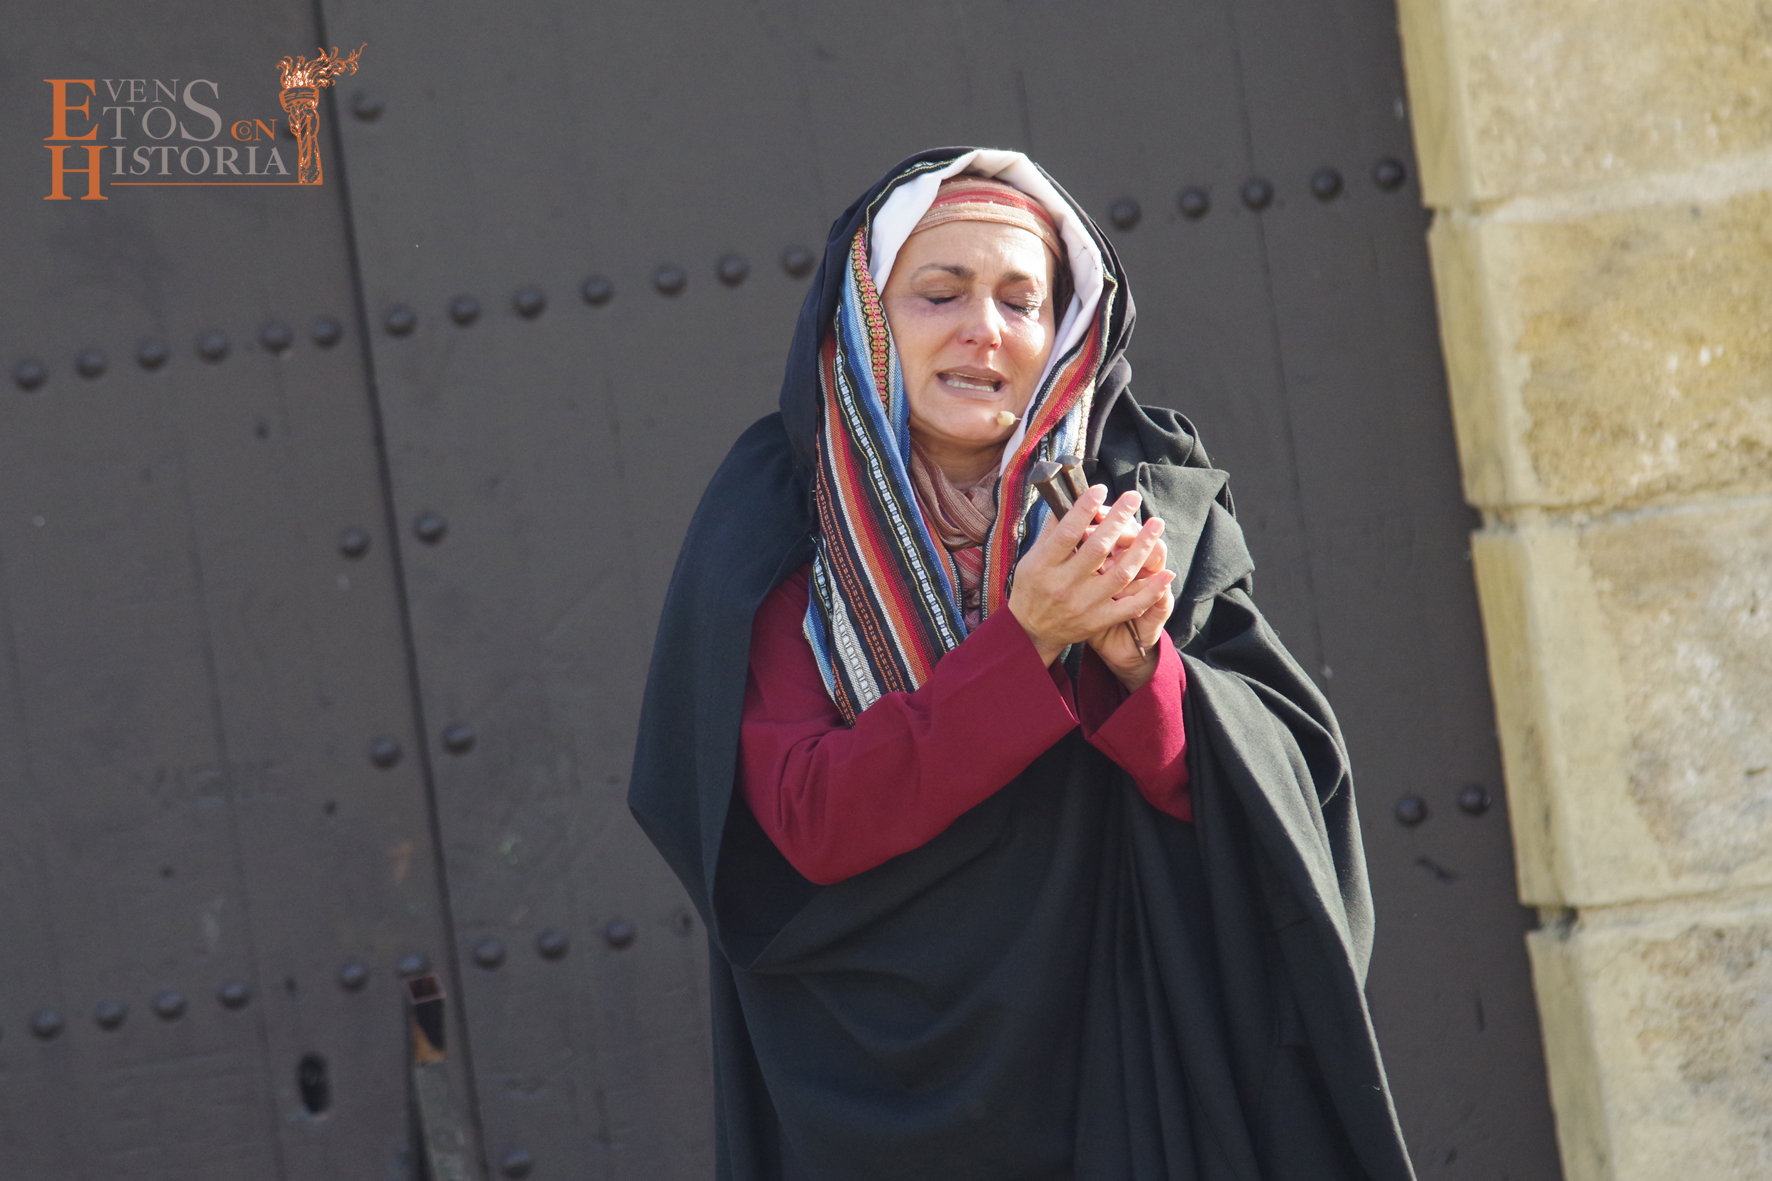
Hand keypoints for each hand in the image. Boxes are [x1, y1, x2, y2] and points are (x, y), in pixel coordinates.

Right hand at [1007, 485, 1176, 666]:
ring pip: (1120, 573)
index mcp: (1044, 565)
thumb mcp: (1031, 558)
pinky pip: (1130, 606)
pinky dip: (1151, 591)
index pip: (1068, 532)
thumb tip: (1068, 500)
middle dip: (1118, 519)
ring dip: (1142, 547)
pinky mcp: (1099, 619)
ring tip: (1156, 524)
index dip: (1085, 508)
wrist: (1031, 632)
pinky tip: (1166, 573)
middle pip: (1097, 547)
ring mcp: (1084, 603)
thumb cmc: (1031, 588)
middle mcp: (1064, 584)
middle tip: (1133, 498)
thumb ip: (1052, 531)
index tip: (1100, 489)